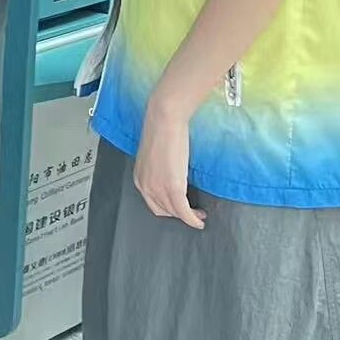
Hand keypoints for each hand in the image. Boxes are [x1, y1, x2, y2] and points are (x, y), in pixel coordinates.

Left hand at [133, 103, 204, 228]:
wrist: (164, 118)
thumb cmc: (161, 129)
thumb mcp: (155, 154)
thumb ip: (159, 168)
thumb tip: (171, 174)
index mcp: (140, 177)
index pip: (152, 202)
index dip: (168, 208)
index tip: (179, 208)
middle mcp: (145, 186)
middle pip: (163, 210)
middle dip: (178, 214)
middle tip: (192, 214)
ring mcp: (158, 188)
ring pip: (174, 211)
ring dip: (188, 216)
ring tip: (199, 215)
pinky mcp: (173, 187)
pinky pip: (183, 211)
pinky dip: (192, 219)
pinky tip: (199, 220)